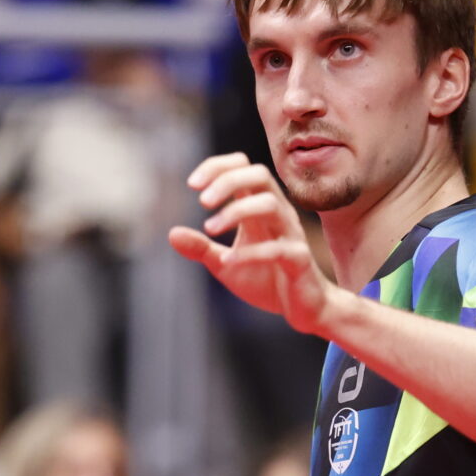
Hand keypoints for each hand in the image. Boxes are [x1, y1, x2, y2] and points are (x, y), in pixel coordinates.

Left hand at [172, 153, 343, 335]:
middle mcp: (278, 214)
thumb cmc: (266, 280)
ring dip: (236, 212)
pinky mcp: (299, 260)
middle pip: (259, 174)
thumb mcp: (224, 265)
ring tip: (210, 229)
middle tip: (202, 202)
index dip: (217, 167)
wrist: (304, 308)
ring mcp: (291, 235)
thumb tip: (171, 233)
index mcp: (260, 208)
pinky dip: (250, 253)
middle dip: (228, 181)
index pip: (243, 166)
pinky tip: (228, 261)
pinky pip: (279, 248)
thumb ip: (201, 248)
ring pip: (270, 204)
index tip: (192, 185)